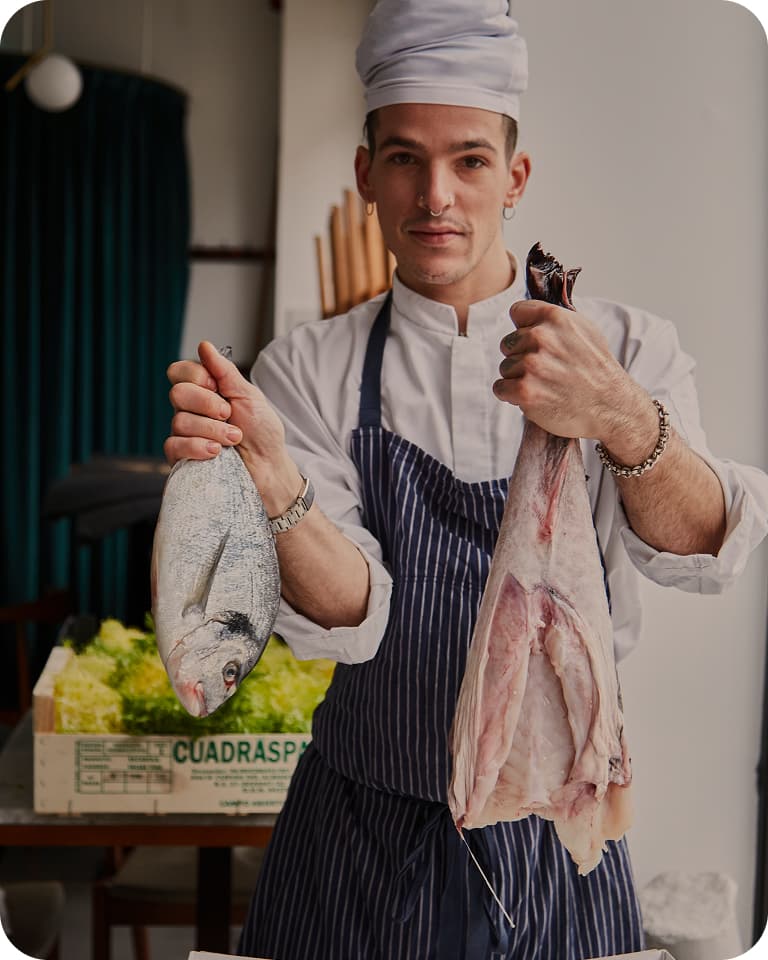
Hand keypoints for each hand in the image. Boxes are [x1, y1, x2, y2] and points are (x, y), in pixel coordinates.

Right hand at [164, 341, 301, 512]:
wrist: (269, 465)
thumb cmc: (262, 431)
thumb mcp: (248, 396)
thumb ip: (225, 372)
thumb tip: (204, 345)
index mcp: (204, 391)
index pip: (179, 372)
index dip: (196, 377)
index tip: (218, 387)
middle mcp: (190, 410)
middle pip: (177, 394)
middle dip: (208, 404)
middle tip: (229, 415)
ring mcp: (184, 434)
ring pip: (180, 421)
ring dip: (213, 430)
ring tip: (234, 438)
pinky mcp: (182, 457)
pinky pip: (174, 445)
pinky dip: (197, 447)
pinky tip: (217, 453)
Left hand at [493, 299, 644, 443]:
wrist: (610, 407)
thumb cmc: (597, 370)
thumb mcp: (585, 330)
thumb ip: (555, 319)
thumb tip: (529, 314)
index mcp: (556, 317)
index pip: (517, 312)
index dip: (525, 328)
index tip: (536, 342)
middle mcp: (542, 338)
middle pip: (508, 342)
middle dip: (521, 356)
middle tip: (545, 370)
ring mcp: (532, 365)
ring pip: (505, 367)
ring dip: (518, 378)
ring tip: (544, 385)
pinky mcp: (524, 391)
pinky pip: (500, 388)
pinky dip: (511, 395)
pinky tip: (533, 397)